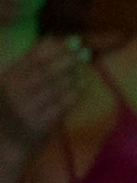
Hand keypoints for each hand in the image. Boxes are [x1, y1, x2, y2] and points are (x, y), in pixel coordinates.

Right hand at [0, 34, 89, 155]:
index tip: (72, 40)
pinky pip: (61, 105)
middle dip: (67, 58)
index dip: (55, 47)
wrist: (5, 145)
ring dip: (73, 74)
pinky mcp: (39, 124)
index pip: (33, 58)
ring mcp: (27, 109)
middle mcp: (15, 93)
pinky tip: (82, 85)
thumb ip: (27, 63)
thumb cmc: (10, 109)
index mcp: (7, 79)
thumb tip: (51, 38)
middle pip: (46, 70)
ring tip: (84, 66)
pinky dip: (74, 93)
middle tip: (84, 51)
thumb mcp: (10, 84)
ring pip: (55, 87)